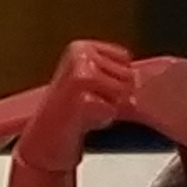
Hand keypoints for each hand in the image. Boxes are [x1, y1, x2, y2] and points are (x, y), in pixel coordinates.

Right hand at [29, 38, 138, 153]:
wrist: (45, 138)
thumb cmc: (68, 112)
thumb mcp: (92, 82)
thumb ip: (115, 72)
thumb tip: (141, 77)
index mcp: (81, 47)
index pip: (125, 57)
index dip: (117, 78)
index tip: (95, 90)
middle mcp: (79, 56)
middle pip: (127, 74)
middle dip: (115, 93)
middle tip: (91, 101)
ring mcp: (78, 75)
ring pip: (122, 91)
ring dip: (110, 105)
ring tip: (89, 108)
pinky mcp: (80, 98)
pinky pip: (111, 108)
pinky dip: (103, 118)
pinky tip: (86, 119)